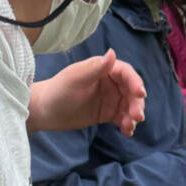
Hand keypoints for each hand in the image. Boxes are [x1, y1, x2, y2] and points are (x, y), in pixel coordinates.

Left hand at [28, 50, 146, 135]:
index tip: (140, 94)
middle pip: (131, 91)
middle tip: (137, 116)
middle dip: (136, 103)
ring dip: (133, 116)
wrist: (46, 112)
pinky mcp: (107, 113)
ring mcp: (110, 98)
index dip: (135, 82)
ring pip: (129, 106)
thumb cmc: (58, 90)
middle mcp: (110, 82)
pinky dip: (127, 125)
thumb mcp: (76, 78)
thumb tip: (112, 53)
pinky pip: (122, 118)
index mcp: (103, 69)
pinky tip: (127, 132)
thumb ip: (96, 68)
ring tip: (130, 127)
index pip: (126, 73)